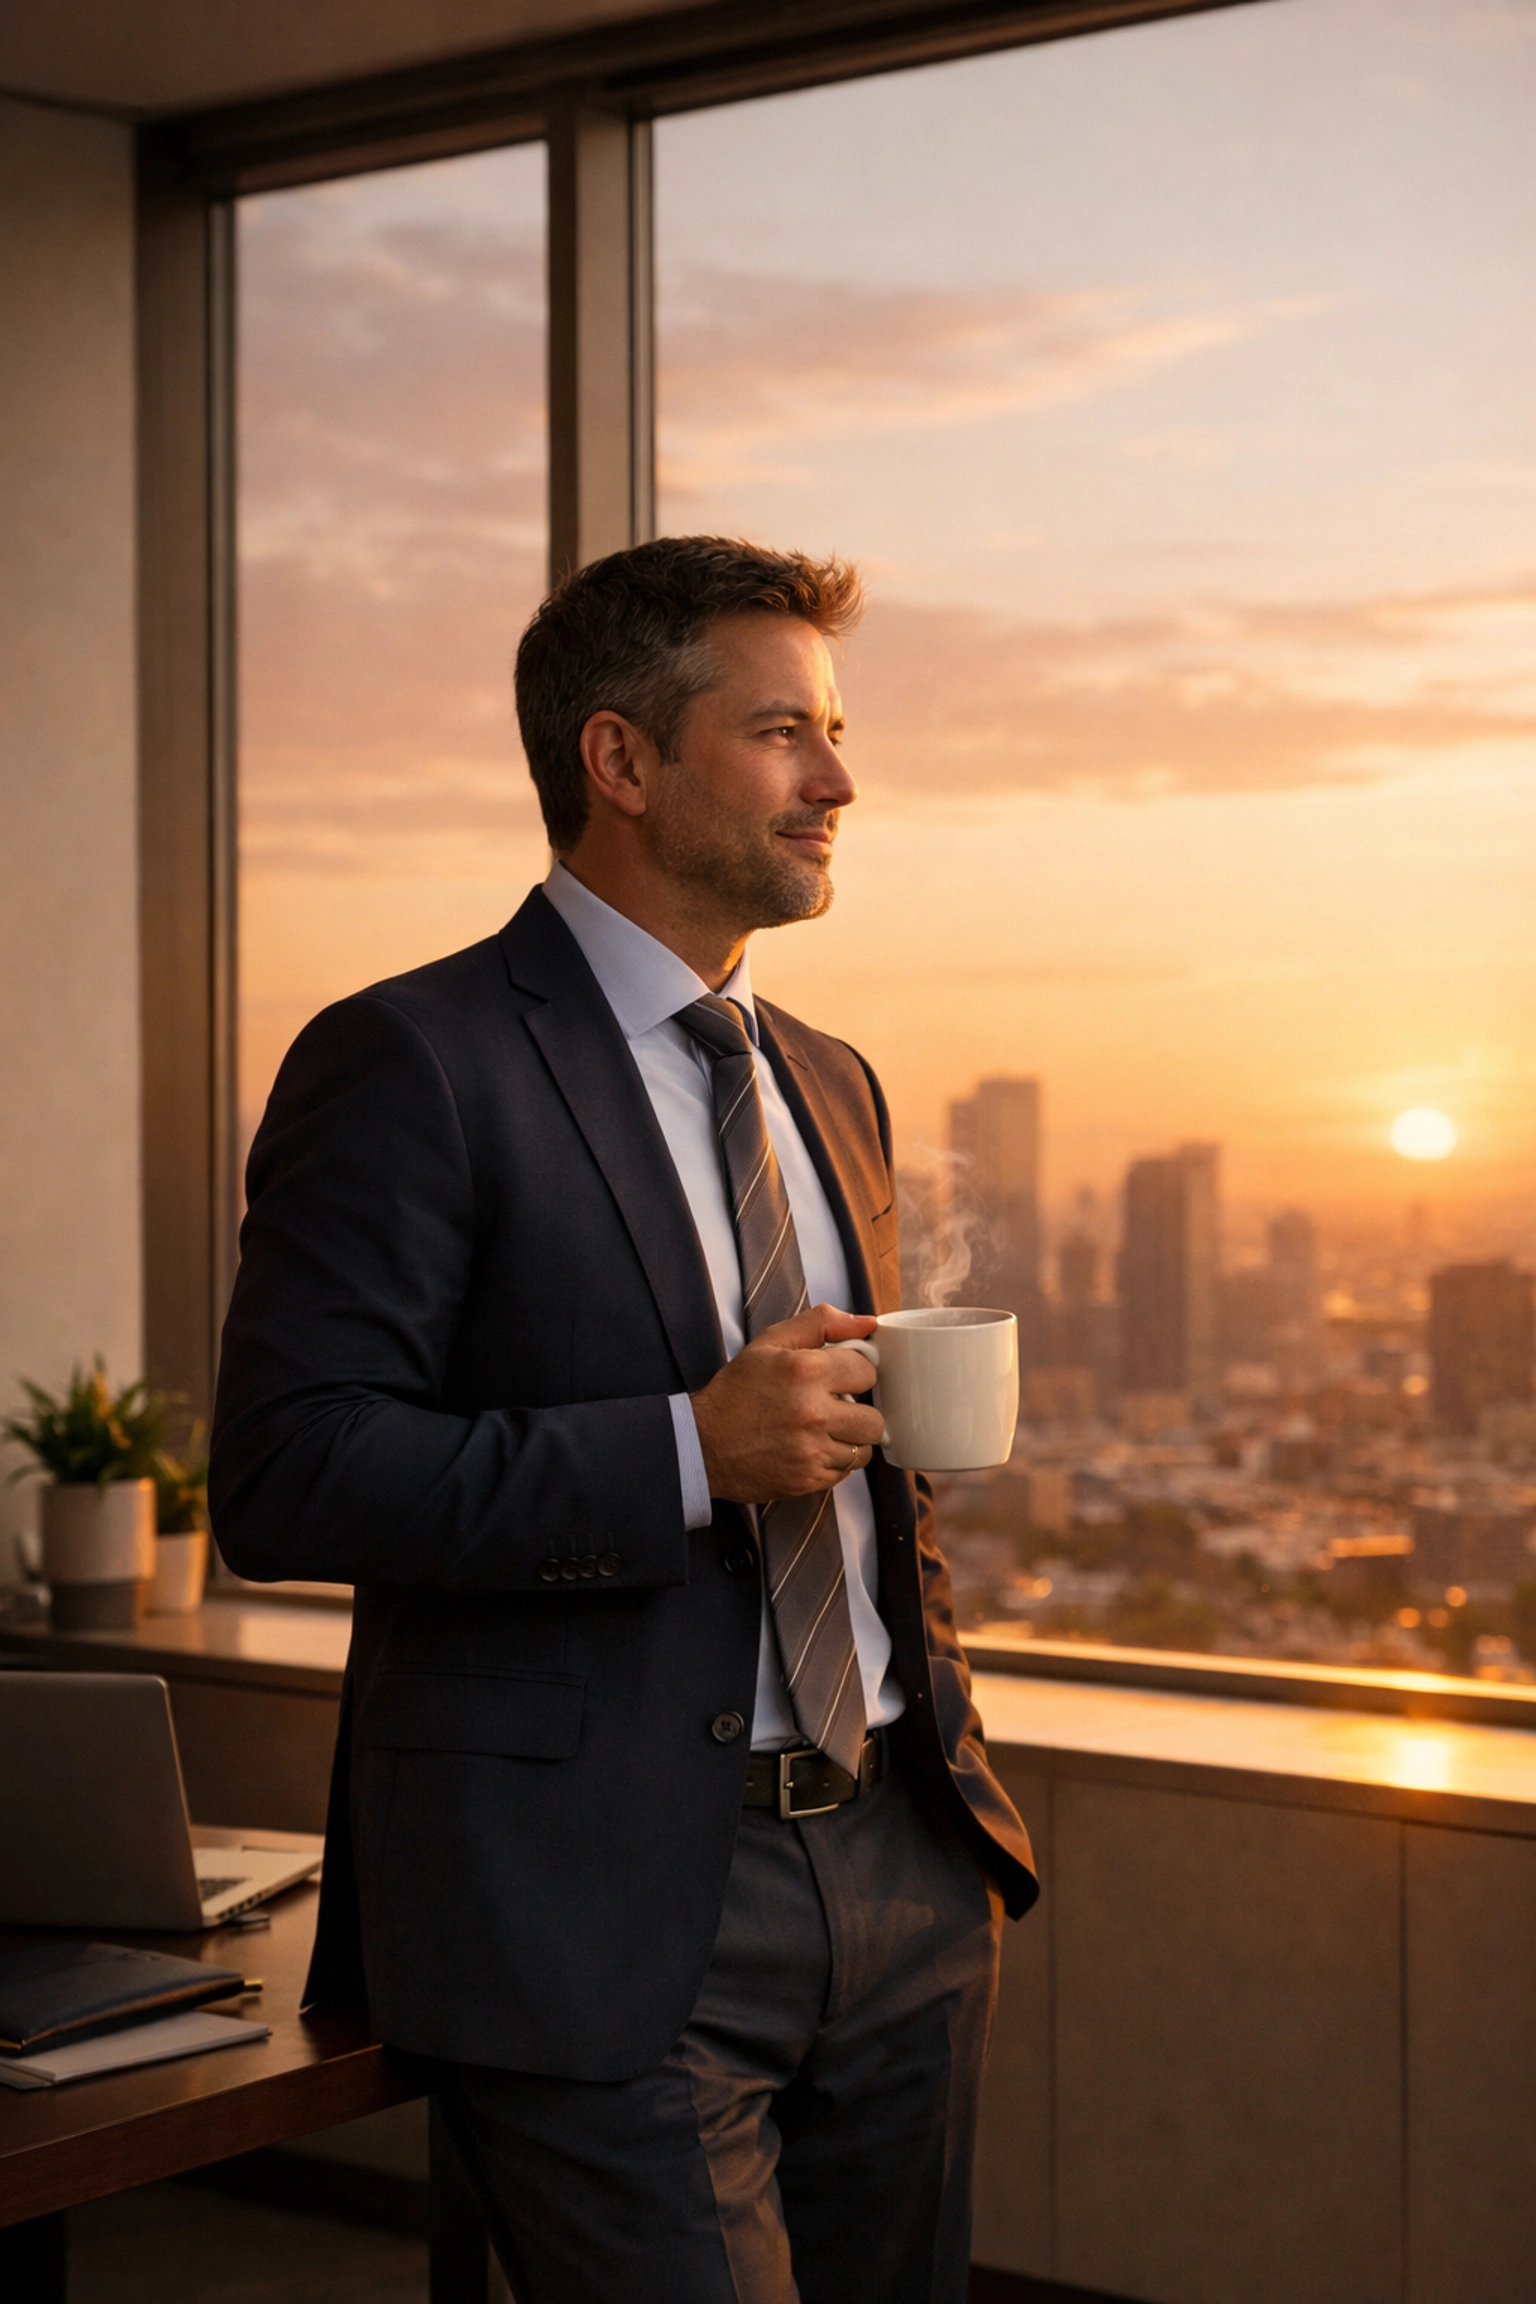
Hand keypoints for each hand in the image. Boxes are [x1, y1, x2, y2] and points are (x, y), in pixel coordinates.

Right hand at [690, 1303, 883, 1503]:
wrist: (701, 1444)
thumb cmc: (735, 1391)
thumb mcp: (770, 1342)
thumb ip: (822, 1324)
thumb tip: (868, 1323)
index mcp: (806, 1371)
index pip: (867, 1372)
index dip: (854, 1374)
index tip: (838, 1378)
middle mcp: (813, 1413)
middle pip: (875, 1419)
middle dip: (859, 1412)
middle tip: (836, 1409)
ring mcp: (812, 1451)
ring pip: (864, 1450)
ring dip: (850, 1440)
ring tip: (824, 1432)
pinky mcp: (807, 1480)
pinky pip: (845, 1473)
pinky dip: (833, 1463)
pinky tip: (811, 1450)